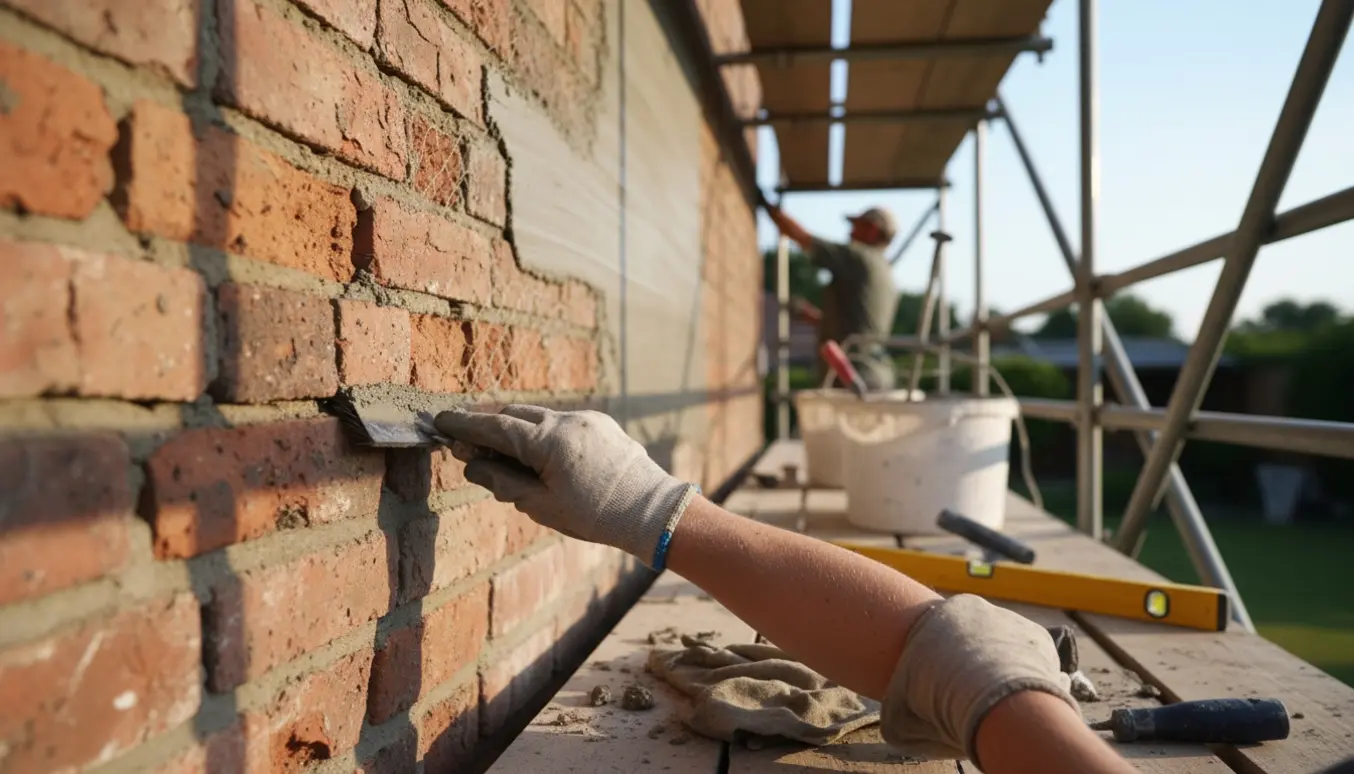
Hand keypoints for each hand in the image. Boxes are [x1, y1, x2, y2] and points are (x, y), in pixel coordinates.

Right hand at [432, 405, 697, 567]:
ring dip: (515, 431)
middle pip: (514, 416)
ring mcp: (587, 419)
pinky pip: (561, 423)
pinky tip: (537, 456)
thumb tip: (473, 464)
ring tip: (501, 457)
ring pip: (538, 417)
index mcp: (548, 441)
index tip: (440, 421)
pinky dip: (541, 433)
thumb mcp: (541, 506)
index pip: (494, 427)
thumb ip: (503, 481)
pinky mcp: (602, 424)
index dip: (464, 426)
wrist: (652, 512)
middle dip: (487, 427)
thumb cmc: (596, 515)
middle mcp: (566, 421)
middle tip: (465, 444)